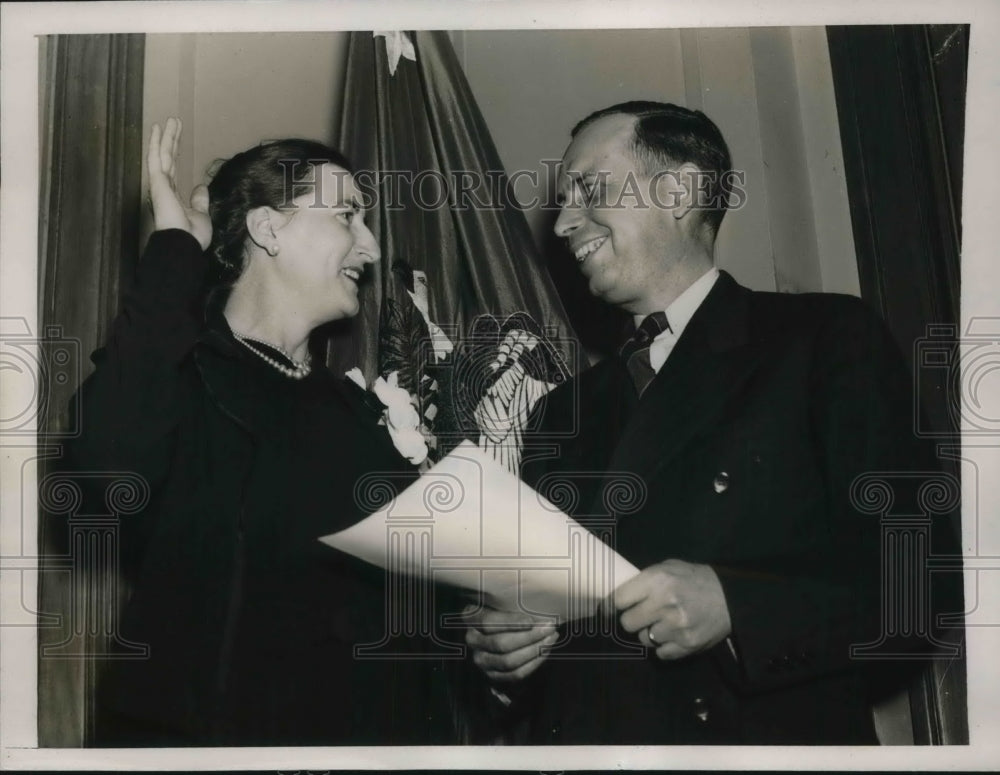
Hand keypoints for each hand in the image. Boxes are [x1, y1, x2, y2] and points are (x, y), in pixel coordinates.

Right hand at [147, 117, 211, 249]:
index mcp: (173, 196)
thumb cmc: (192, 235)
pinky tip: (157, 127)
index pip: (173, 169)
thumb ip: (199, 200)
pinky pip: (156, 157)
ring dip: (166, 136)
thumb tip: (200, 187)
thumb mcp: (201, 214)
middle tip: (174, 122)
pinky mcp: (157, 181)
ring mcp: (159, 183)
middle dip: (171, 140)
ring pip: (162, 153)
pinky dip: (156, 141)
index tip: (176, 141)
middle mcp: (164, 188)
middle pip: (168, 158)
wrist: (184, 243)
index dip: (174, 153)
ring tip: (171, 119)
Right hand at [464, 606, 557, 682]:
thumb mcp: (499, 602)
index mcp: (471, 617)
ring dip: (534, 651)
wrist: (494, 631)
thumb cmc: (502, 610)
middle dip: (529, 637)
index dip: (511, 622)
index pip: (489, 622)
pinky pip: (515, 674)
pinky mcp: (492, 675)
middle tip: (549, 628)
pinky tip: (545, 651)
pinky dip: (533, 664)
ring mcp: (481, 660)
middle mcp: (472, 640)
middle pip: (501, 644)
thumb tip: (538, 607)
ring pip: (508, 661)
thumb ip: (511, 604)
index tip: (533, 620)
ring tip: (550, 638)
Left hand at [613, 559, 731, 659]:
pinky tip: (674, 634)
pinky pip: (660, 653)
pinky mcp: (687, 645)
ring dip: (650, 633)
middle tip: (643, 614)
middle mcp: (664, 604)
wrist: (731, 597)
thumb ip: (644, 580)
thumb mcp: (669, 568)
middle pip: (627, 623)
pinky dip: (664, 646)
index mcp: (658, 580)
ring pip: (644, 639)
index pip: (619, 599)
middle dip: (633, 619)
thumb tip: (617, 595)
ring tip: (664, 623)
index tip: (608, 609)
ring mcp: (676, 627)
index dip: (611, 604)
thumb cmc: (695, 579)